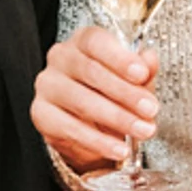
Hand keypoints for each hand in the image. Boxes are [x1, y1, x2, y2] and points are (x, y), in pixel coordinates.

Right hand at [32, 26, 159, 178]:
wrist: (88, 128)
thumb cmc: (110, 94)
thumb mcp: (133, 80)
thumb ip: (143, 70)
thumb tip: (150, 59)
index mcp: (82, 42)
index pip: (96, 42)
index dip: (119, 58)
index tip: (142, 74)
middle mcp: (60, 58)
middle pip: (90, 71)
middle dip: (125, 93)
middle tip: (150, 109)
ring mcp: (47, 86)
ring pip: (82, 101)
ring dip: (117, 118)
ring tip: (142, 130)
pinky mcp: (41, 114)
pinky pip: (71, 129)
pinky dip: (99, 142)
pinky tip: (119, 148)